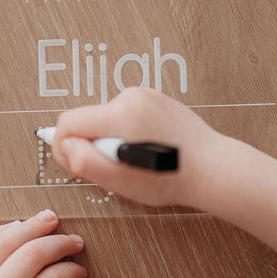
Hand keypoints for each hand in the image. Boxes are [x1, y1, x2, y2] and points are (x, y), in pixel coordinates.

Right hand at [51, 87, 230, 207]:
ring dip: (112, 140)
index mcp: (120, 116)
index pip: (68, 122)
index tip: (77, 165)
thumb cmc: (172, 178)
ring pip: (106, 118)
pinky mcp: (155, 99)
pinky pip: (126, 115)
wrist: (212, 168)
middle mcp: (131, 98)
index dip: (65, 147)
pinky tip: (147, 149)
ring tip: (137, 160)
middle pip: (88, 120)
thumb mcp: (121, 181)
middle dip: (92, 145)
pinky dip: (128, 133)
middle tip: (114, 169)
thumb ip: (86, 162)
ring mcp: (145, 96)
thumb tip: (66, 146)